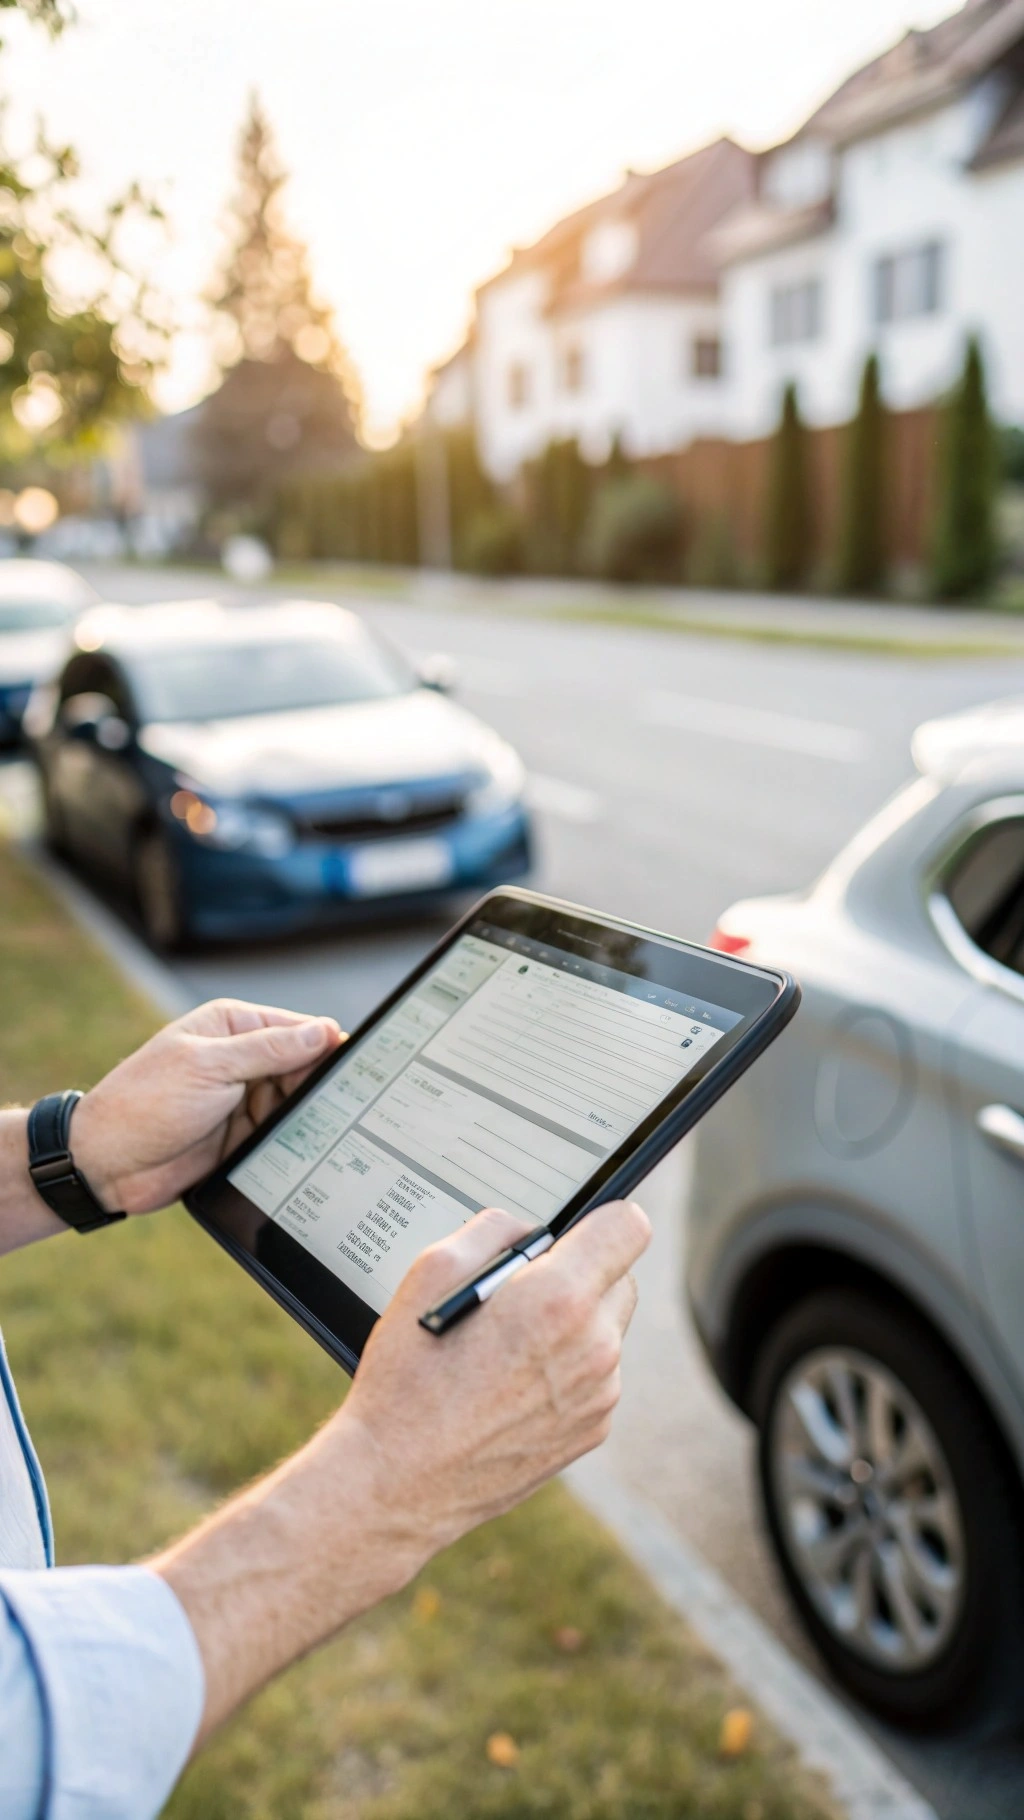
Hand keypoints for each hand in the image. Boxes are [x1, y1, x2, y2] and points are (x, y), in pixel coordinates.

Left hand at [72, 998, 341, 1214]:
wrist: (106, 1165)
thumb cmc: (145, 1104)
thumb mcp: (211, 1067)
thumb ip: (270, 1049)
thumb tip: (323, 1032)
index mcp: (232, 1027)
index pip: (297, 1028)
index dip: (329, 1044)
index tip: (360, 1064)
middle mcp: (240, 1060)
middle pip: (303, 1067)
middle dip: (323, 1083)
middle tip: (353, 1102)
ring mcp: (242, 1100)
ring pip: (297, 1103)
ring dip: (311, 1115)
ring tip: (335, 1128)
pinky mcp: (242, 1137)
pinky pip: (282, 1134)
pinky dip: (297, 1140)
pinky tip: (315, 1148)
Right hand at [339, 1199, 650, 1560]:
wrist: (397, 1482)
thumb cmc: (407, 1380)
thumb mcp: (430, 1273)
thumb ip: (492, 1229)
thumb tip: (530, 1228)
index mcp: (558, 1300)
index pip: (630, 1227)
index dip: (602, 1218)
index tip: (577, 1228)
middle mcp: (593, 1348)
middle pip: (622, 1277)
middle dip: (581, 1271)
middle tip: (520, 1290)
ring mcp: (598, 1396)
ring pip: (608, 1328)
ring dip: (573, 1322)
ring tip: (507, 1344)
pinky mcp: (592, 1431)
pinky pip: (596, 1375)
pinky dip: (567, 1368)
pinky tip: (512, 1382)